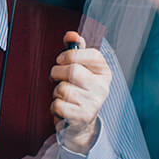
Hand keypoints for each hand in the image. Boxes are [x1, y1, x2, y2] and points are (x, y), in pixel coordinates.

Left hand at [50, 31, 111, 154]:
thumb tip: (71, 34)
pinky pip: (58, 105)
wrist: (80, 124)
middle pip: (73, 70)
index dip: (71, 54)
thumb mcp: (80, 69)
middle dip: (57, 72)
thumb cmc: (78, 91)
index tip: (61, 59)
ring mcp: (94, 103)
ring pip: (63, 88)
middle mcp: (102, 88)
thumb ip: (75, 50)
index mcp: (104, 73)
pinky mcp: (82, 117)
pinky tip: (63, 108)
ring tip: (63, 96)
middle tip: (56, 78)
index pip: (93, 55)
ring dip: (56, 92)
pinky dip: (54, 106)